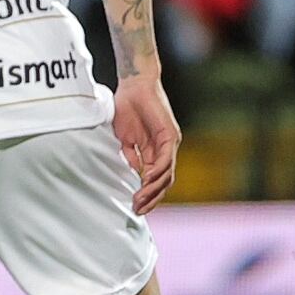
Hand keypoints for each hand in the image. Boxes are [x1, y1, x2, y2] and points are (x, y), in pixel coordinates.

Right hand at [112, 73, 180, 213]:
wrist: (134, 85)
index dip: (146, 194)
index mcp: (154, 151)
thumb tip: (133, 171)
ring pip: (166, 174)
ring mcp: (170, 144)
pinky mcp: (170, 135)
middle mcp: (165, 150)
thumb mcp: (124, 137)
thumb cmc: (127, 107)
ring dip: (154, 189)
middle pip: (163, 182)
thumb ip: (130, 154)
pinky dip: (157, 171)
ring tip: (141, 199)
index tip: (134, 206)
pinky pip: (166, 159)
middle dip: (151, 198)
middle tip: (138, 210)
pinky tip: (147, 179)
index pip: (155, 179)